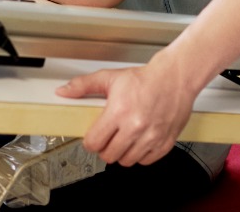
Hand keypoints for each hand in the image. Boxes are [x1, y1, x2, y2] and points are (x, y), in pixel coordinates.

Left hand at [56, 51, 198, 166]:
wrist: (174, 78)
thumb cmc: (145, 79)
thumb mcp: (110, 77)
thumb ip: (84, 85)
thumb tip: (64, 91)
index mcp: (119, 111)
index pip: (94, 142)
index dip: (90, 142)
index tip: (93, 138)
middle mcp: (135, 127)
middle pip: (109, 155)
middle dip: (105, 149)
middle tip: (108, 139)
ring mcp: (151, 137)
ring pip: (127, 161)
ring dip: (122, 153)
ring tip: (123, 140)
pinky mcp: (165, 143)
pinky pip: (146, 161)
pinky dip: (140, 156)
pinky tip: (138, 142)